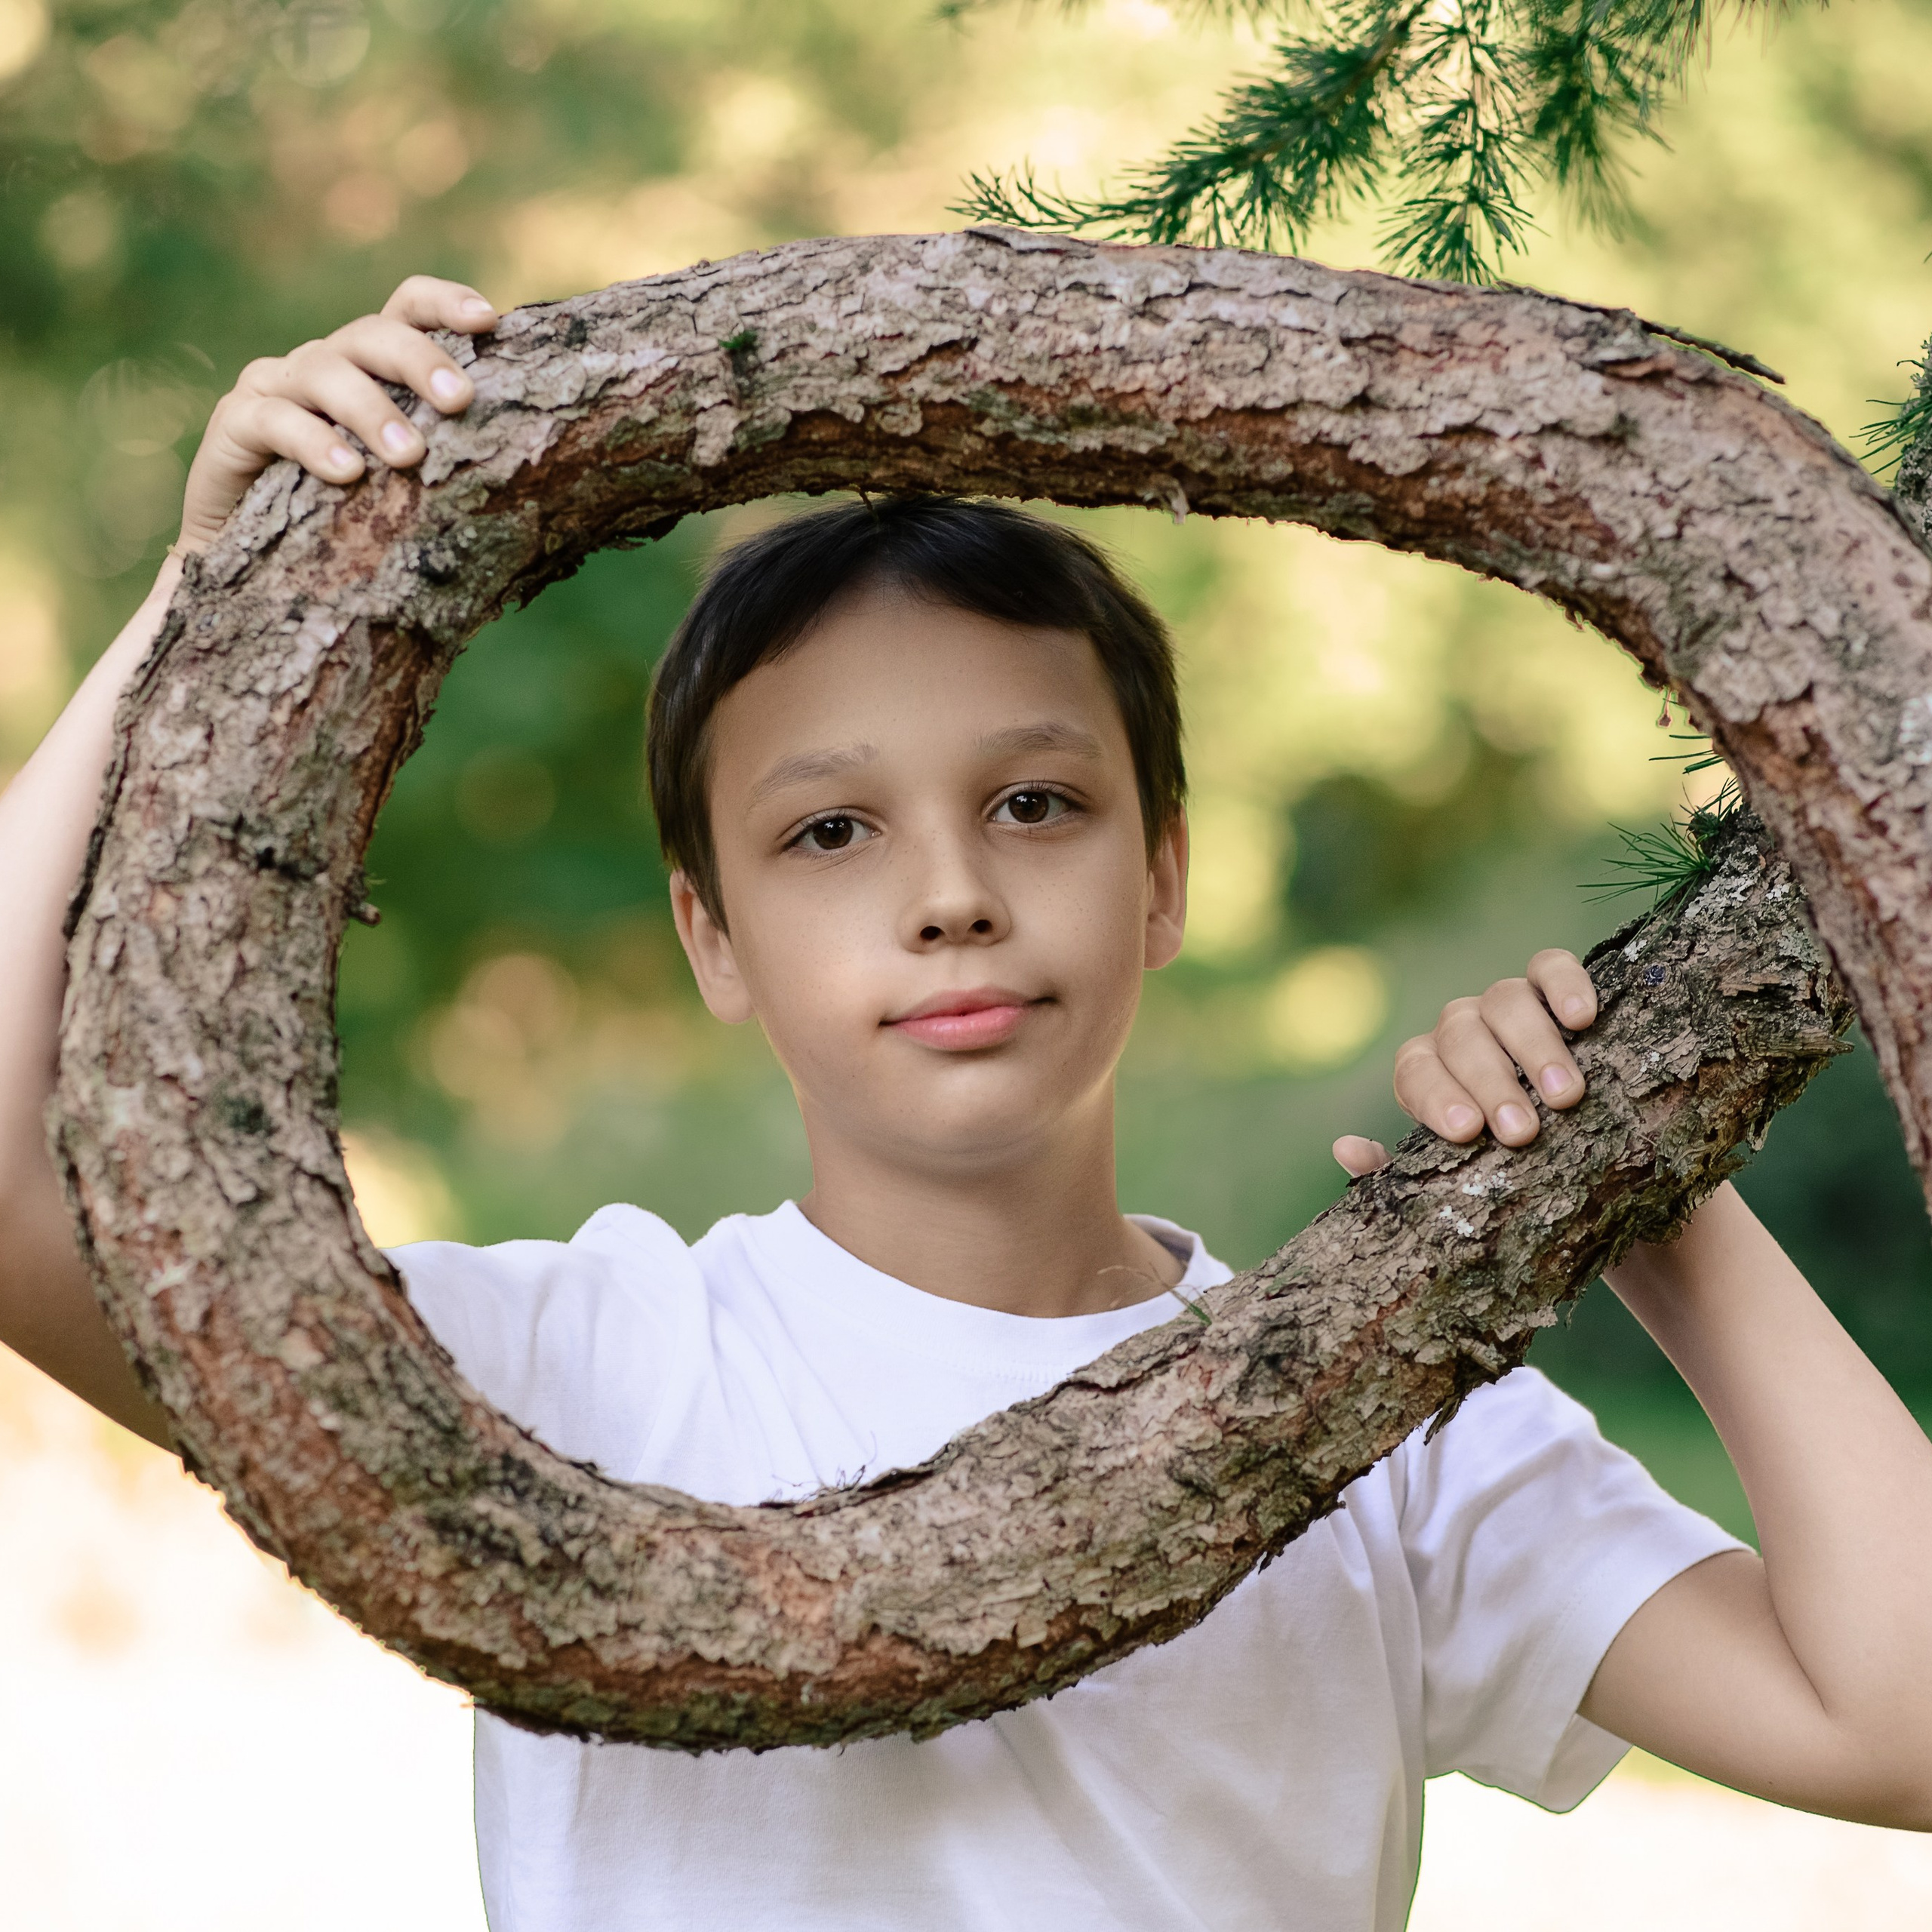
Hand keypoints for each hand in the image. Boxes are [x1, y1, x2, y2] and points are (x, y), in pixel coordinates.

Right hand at [176, 275, 499, 553]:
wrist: (255, 558)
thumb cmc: (347, 516)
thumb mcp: (402, 480)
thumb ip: (444, 455)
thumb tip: (526, 463)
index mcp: (369, 365)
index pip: (405, 308)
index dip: (444, 303)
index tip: (489, 322)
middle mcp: (323, 362)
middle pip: (371, 335)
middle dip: (419, 361)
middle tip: (460, 401)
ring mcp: (275, 387)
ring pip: (324, 372)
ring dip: (371, 410)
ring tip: (409, 455)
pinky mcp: (235, 424)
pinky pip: (275, 422)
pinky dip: (314, 443)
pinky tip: (348, 474)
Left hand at [1333, 947, 1598, 1177]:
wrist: (1562, 1145)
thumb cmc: (1500, 1162)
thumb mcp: (1450, 1177)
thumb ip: (1392, 1171)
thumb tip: (1345, 1148)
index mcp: (1426, 1070)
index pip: (1415, 1072)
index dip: (1436, 1097)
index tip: (1466, 1131)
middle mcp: (1459, 1029)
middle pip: (1460, 1037)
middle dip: (1491, 1084)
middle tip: (1521, 1130)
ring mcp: (1504, 1003)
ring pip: (1506, 1002)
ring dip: (1535, 1048)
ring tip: (1564, 1096)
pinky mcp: (1550, 985)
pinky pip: (1552, 968)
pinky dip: (1565, 985)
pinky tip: (1582, 1019)